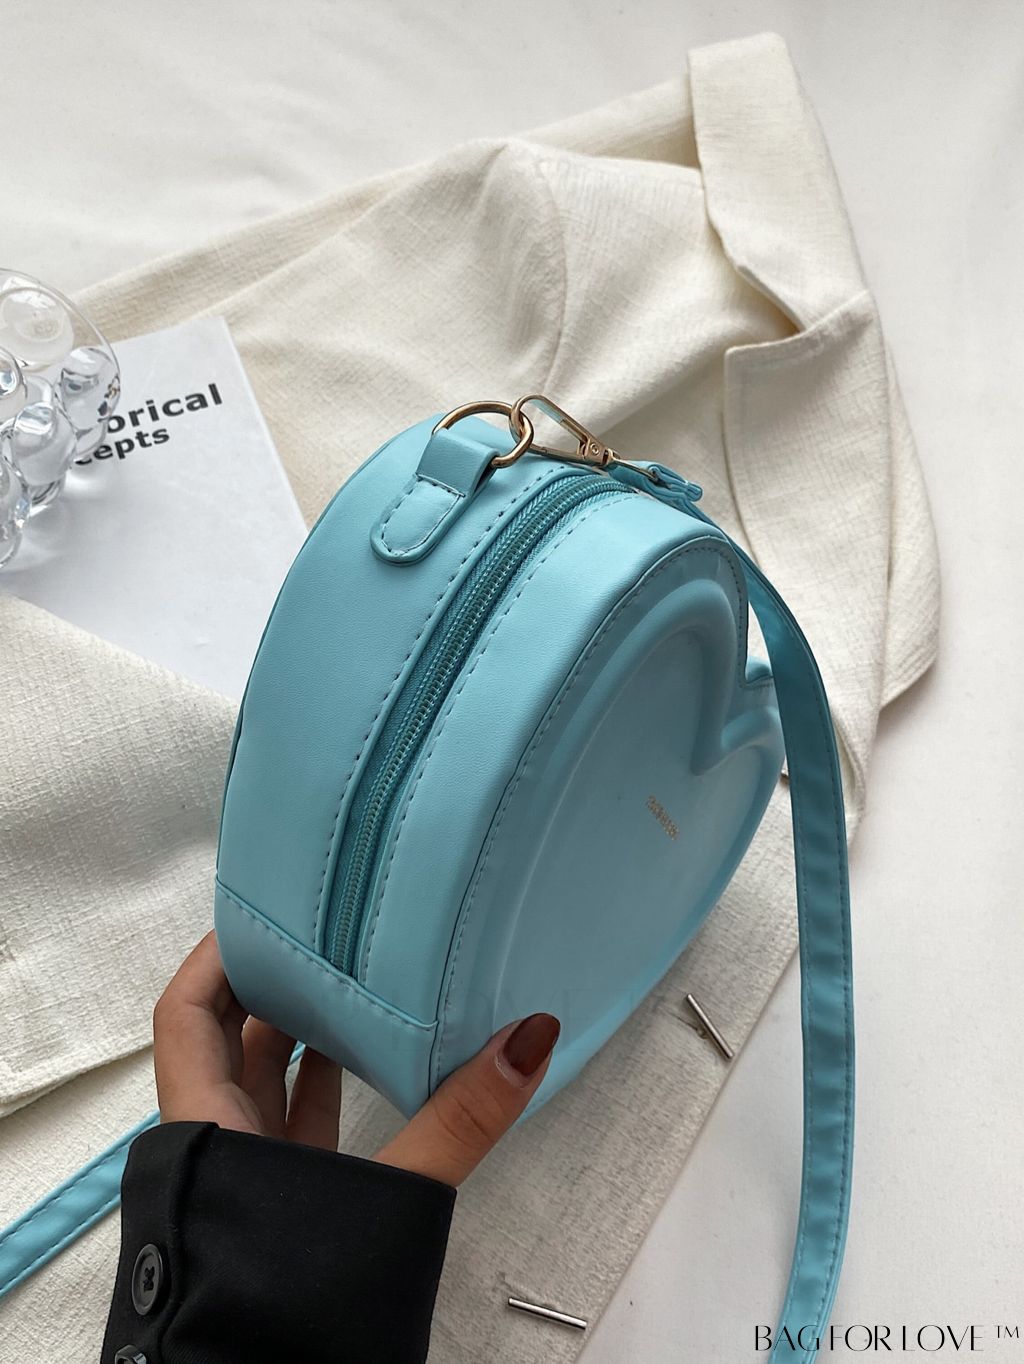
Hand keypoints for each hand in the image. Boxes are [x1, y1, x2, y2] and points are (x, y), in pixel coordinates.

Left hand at [153, 931, 559, 1185]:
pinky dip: (324, 1085)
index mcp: (207, 1122)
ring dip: (303, 1032)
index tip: (264, 913)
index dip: (218, 956)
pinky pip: (292, 1121)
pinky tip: (369, 1064)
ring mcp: (244, 1171)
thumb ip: (458, 1120)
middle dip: (276, 981)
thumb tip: (526, 1041)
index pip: (187, 1010)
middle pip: (228, 1035)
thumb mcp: (384, 1194)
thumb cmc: (288, 1302)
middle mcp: (215, 1140)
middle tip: (327, 933)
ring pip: (262, 1080)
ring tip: (356, 981)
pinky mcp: (274, 1199)